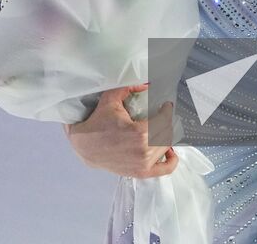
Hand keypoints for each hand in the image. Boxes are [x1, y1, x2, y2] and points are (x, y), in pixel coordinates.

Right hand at [64, 82, 178, 177]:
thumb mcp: (111, 99)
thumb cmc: (97, 123)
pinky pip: (165, 169)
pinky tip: (169, 151)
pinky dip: (171, 160)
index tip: (165, 105)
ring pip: (166, 146)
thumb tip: (147, 84)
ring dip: (166, 136)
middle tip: (161, 115)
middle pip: (167, 132)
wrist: (84, 147)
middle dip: (166, 121)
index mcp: (139, 133)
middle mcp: (143, 151)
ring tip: (160, 128)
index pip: (165, 119)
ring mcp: (142, 164)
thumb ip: (129, 88)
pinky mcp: (140, 173)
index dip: (167, 110)